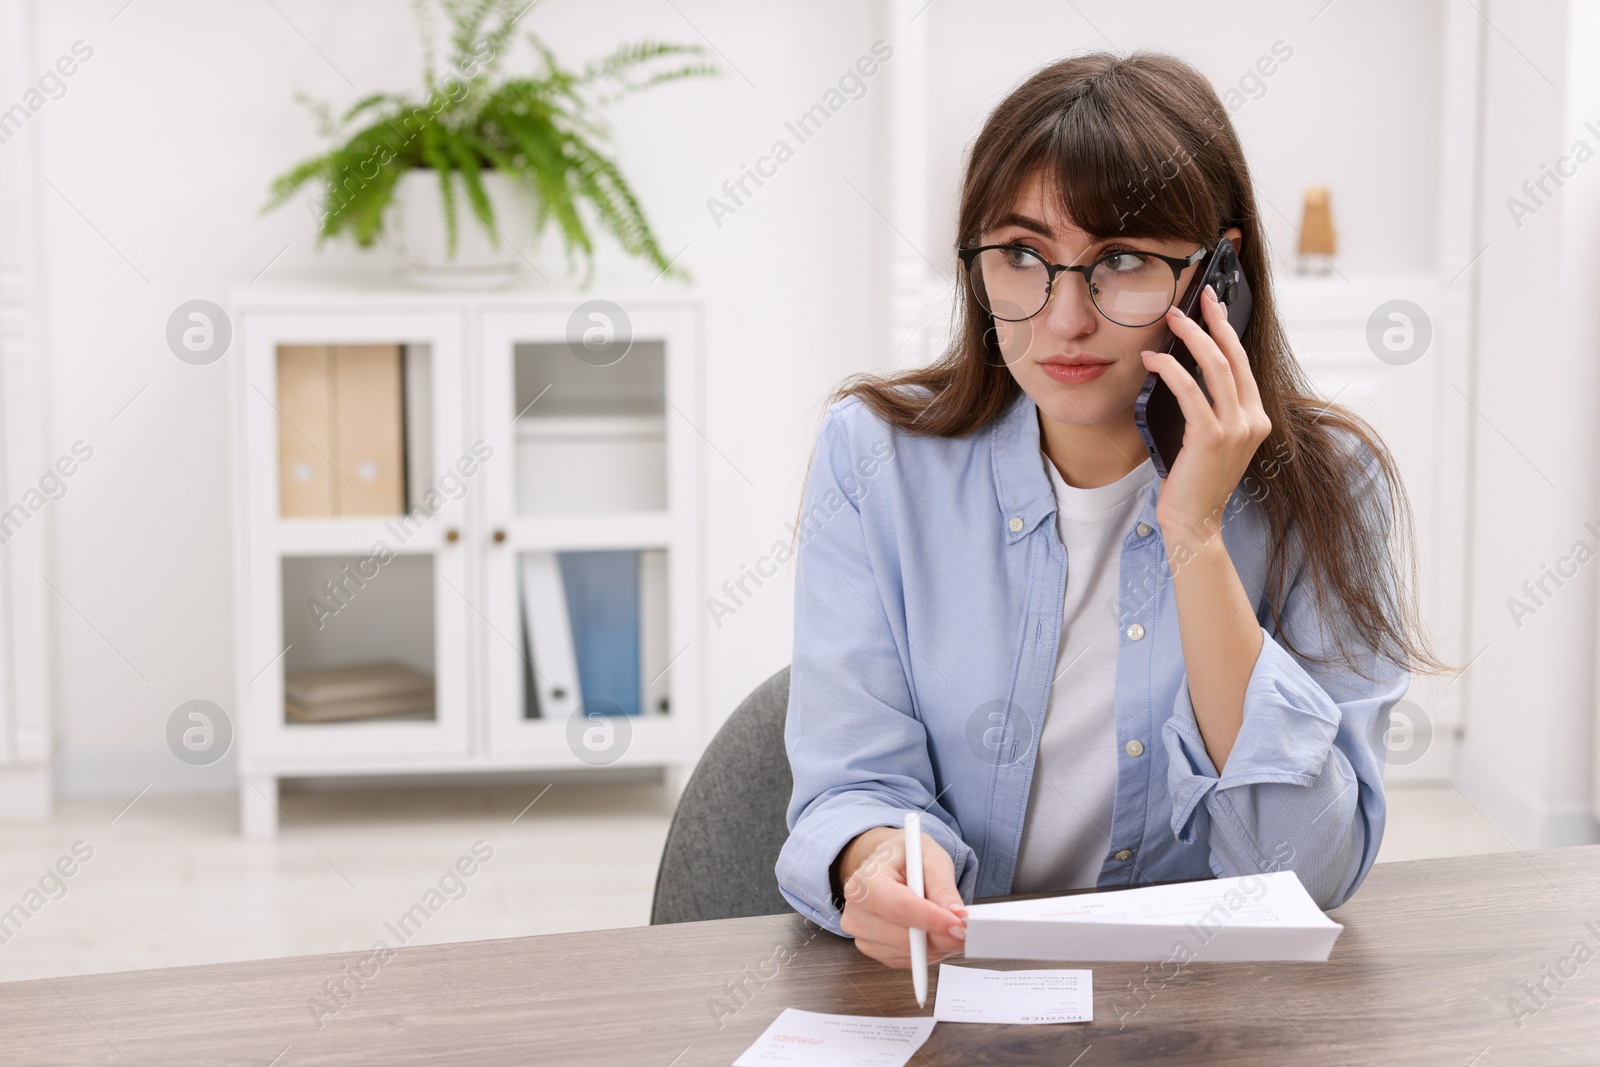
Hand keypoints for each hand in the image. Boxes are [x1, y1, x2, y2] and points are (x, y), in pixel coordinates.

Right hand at [836, 826, 967, 968]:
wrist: (889, 865)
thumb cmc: (906, 858)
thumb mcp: (929, 858)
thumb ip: (943, 887)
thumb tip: (958, 916)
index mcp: (864, 883)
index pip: (901, 909)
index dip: (933, 920)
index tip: (960, 925)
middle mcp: (856, 912)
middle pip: (905, 937)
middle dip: (941, 936)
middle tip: (966, 928)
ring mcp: (862, 935)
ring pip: (910, 954)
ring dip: (937, 945)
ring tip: (947, 923)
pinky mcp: (873, 951)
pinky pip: (908, 961)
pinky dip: (927, 952)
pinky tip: (932, 932)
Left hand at [1140, 283, 1271, 548]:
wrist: (1195, 524)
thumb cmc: (1194, 483)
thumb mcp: (1209, 440)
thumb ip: (1209, 410)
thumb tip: (1186, 370)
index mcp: (1256, 419)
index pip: (1243, 364)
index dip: (1227, 331)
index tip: (1213, 307)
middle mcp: (1253, 420)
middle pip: (1234, 357)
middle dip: (1213, 322)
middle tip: (1196, 298)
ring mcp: (1236, 429)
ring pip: (1215, 367)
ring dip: (1190, 337)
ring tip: (1170, 320)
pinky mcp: (1211, 436)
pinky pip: (1190, 390)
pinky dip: (1170, 369)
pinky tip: (1153, 359)